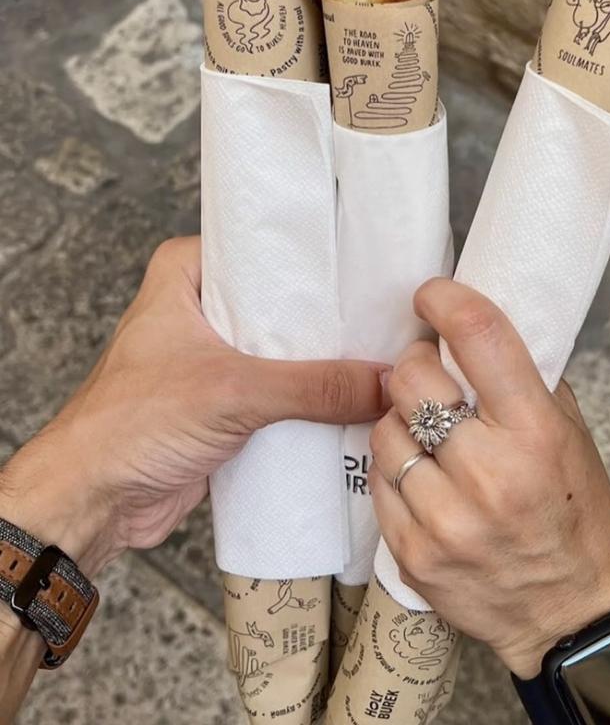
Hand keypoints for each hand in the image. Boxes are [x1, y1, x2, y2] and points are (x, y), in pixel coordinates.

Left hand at [0, 236, 388, 578]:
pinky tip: (349, 401)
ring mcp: (213, 357)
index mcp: (186, 274)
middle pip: (281, 300)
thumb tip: (382, 382)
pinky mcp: (224, 403)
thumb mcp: (233, 392)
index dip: (315, 256)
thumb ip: (313, 386)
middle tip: (381, 316)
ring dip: (322, 364)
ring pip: (283, 349)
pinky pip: (279, 392)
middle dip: (328, 316)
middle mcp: (199, 308)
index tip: (366, 263)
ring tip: (377, 358)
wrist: (91, 501)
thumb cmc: (125, 426)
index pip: (264, 245)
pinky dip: (308, 401)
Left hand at [368, 278, 609, 679]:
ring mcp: (447, 518)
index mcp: (535, 432)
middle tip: (428, 374)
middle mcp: (490, 472)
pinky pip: (378, 482)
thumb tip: (474, 331)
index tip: (431, 294)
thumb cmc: (576, 515)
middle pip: (413, 378)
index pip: (480, 336)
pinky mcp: (414, 553)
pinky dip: (393, 469)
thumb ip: (526, 383)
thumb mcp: (571, 436)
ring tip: (427, 435)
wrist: (569, 616)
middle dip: (415, 365)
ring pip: (385, 429)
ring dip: (400, 421)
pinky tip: (421, 477)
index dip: (445, 300)